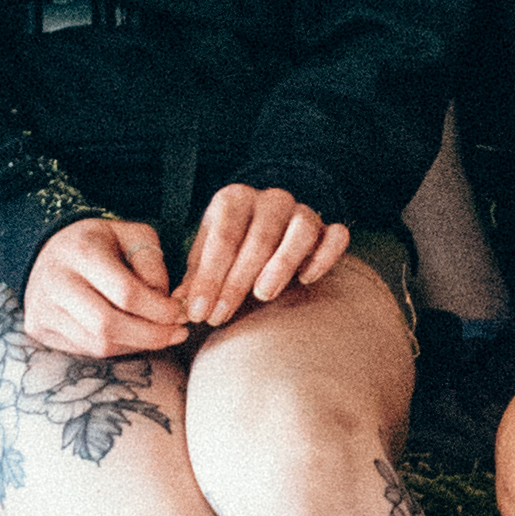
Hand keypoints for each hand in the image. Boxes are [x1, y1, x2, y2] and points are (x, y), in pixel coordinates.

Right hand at [25, 215, 194, 358]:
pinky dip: (116, 348)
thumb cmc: (99, 242)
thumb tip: (165, 300)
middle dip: (151, 335)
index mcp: (80, 251)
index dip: (159, 309)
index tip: (180, 313)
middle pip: (108, 326)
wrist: (48, 248)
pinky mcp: (37, 327)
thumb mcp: (131, 235)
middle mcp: (55, 281)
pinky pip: (85, 349)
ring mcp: (42, 307)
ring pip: (97, 344)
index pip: (125, 292)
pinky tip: (132, 337)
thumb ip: (151, 262)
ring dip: (136, 345)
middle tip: (177, 333)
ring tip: (160, 335)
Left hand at [173, 183, 348, 330]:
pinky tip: (307, 279)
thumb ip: (195, 279)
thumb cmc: (230, 252)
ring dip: (282, 264)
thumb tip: (178, 306)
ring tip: (263, 295)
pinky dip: (324, 256)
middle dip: (236, 281)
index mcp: (234, 199)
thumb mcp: (206, 259)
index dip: (209, 277)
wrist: (265, 235)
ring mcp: (302, 212)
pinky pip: (336, 236)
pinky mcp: (327, 228)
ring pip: (301, 229)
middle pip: (259, 237)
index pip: (223, 237)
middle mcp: (270, 199)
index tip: (198, 312)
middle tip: (220, 316)